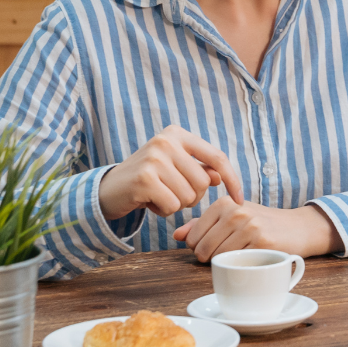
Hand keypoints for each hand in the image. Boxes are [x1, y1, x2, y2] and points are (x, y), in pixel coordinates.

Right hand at [97, 124, 243, 221]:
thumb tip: (220, 177)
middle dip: (192, 196)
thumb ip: (199, 169)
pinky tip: (148, 202)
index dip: (232, 179)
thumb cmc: (148, 179)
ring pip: (189, 196)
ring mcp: (155, 158)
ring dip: (176, 204)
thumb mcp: (175, 168)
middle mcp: (167, 141)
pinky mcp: (144, 178)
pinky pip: (172, 207)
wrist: (107, 190)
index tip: (240, 199)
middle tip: (170, 192)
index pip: (217, 157)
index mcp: (178, 134)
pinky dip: (163, 211)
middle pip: (204, 182)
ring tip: (158, 195)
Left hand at [173, 196, 342, 261]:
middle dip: (209, 258)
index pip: (194, 237)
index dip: (199, 248)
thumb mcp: (232, 216)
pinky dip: (239, 266)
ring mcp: (249, 225)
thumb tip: (177, 235)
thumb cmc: (261, 223)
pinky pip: (236, 262)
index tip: (213, 246)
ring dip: (224, 264)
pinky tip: (249, 259)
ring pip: (218, 257)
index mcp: (224, 202)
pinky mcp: (262, 241)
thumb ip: (203, 224)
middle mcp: (236, 211)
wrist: (297, 227)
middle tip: (225, 256)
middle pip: (203, 249)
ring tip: (237, 256)